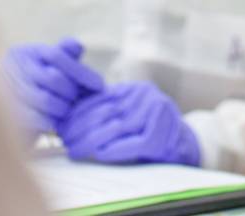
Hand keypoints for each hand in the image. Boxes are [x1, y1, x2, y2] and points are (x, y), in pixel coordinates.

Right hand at [3, 38, 104, 133]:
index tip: (100, 85)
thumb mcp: (49, 64)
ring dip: (62, 107)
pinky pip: (34, 118)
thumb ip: (65, 54)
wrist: (2, 104)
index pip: (57, 55)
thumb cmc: (35, 80)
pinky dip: (49, 121)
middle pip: (54, 78)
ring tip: (67, 110)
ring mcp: (8, 90)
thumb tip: (78, 47)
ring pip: (45, 100)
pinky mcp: (6, 113)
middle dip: (71, 91)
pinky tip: (56, 123)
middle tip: (78, 99)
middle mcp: (14, 67)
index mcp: (27, 52)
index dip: (81, 71)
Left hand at [58, 81, 200, 165]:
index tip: (62, 125)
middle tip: (65, 141)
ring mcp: (157, 113)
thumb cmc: (146, 133)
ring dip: (92, 141)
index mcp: (134, 89)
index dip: (79, 112)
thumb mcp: (127, 115)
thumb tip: (67, 119)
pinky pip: (133, 143)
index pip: (101, 97)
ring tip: (75, 150)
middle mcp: (147, 96)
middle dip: (81, 127)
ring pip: (118, 127)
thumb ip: (105, 112)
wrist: (182, 147)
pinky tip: (99, 154)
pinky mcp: (162, 135)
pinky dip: (114, 149)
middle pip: (107, 111)